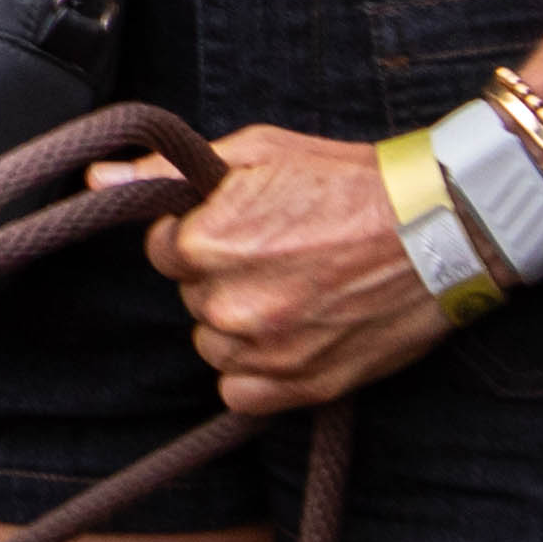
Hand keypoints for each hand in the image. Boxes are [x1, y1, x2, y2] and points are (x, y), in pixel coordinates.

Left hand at [143, 119, 474, 412]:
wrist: (444, 227)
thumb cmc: (350, 180)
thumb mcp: (259, 152)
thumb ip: (170, 170)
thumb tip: (99, 179)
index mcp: (209, 240)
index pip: (164, 249)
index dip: (202, 233)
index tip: (245, 224)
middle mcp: (229, 303)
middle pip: (192, 296)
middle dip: (223, 276)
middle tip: (284, 252)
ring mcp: (266, 351)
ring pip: (215, 343)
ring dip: (242, 323)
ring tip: (299, 290)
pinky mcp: (300, 388)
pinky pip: (241, 389)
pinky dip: (261, 369)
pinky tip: (298, 333)